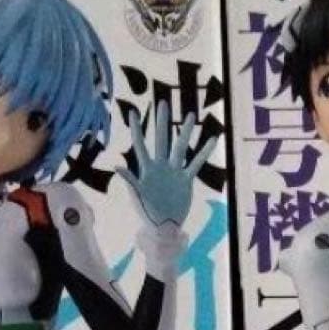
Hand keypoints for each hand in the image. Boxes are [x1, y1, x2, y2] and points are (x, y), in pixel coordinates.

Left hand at [116, 101, 217, 227]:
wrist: (163, 226)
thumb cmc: (147, 212)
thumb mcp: (137, 196)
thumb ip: (130, 180)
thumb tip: (117, 166)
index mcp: (147, 170)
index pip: (140, 145)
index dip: (137, 129)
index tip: (133, 112)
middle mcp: (160, 166)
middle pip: (161, 139)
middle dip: (162, 122)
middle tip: (163, 103)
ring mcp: (174, 171)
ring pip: (181, 147)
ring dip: (185, 132)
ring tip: (191, 116)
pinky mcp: (186, 179)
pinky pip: (196, 163)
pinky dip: (203, 152)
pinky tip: (211, 139)